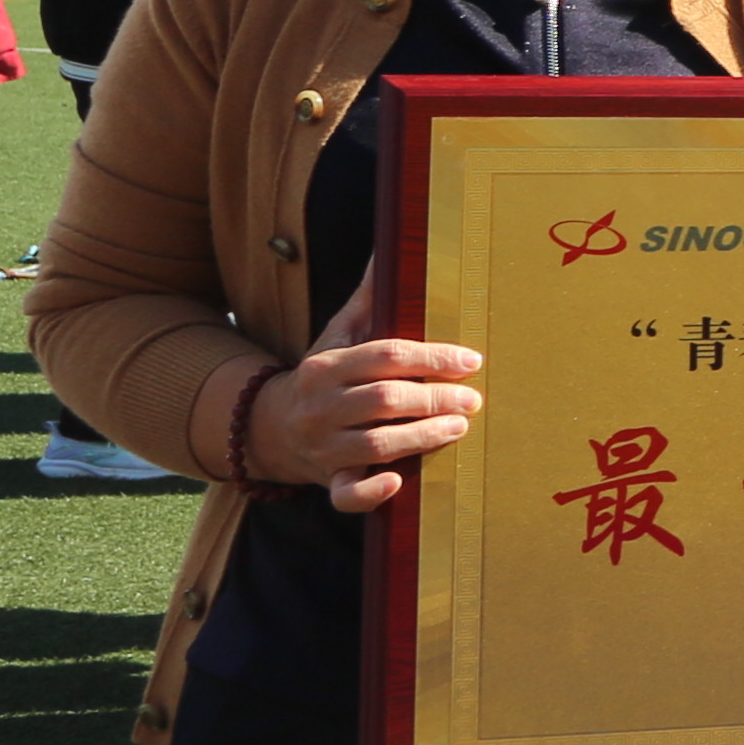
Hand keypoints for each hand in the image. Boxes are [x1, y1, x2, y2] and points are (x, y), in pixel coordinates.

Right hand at [263, 279, 481, 510]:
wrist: (270, 428)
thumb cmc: (322, 377)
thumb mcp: (338, 336)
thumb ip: (368, 301)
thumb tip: (388, 250)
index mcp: (326, 367)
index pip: (385, 357)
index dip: (432, 359)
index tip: (470, 361)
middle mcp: (320, 407)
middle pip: (384, 401)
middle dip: (434, 398)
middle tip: (473, 398)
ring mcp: (322, 447)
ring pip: (375, 445)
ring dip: (422, 437)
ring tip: (459, 426)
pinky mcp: (326, 480)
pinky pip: (345, 494)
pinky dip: (370, 492)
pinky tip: (397, 480)